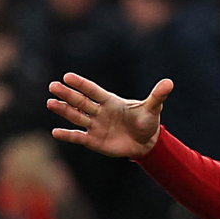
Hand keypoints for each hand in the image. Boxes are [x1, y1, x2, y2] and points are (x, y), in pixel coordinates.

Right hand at [47, 72, 172, 157]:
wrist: (146, 142)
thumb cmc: (147, 121)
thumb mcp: (153, 108)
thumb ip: (157, 96)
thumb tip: (169, 83)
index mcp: (111, 101)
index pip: (93, 91)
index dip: (81, 84)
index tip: (68, 76)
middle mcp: (100, 112)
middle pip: (81, 101)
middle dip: (67, 94)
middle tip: (53, 86)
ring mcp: (95, 126)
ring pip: (76, 117)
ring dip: (63, 110)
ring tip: (50, 103)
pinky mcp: (94, 140)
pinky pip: (78, 137)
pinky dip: (67, 135)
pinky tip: (55, 132)